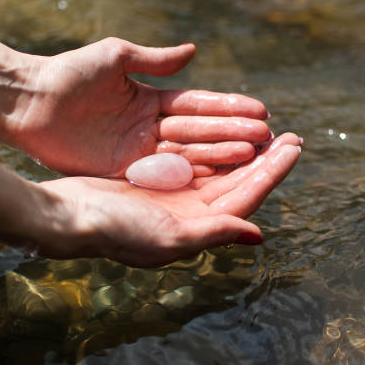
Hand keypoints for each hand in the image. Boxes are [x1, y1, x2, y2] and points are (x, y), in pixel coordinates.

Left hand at [7, 38, 270, 176]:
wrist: (27, 104)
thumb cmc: (67, 75)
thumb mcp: (115, 58)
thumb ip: (154, 60)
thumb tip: (194, 52)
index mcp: (151, 98)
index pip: (198, 105)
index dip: (229, 109)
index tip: (261, 112)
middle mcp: (150, 127)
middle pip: (199, 132)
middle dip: (234, 135)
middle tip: (270, 139)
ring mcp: (138, 152)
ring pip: (187, 155)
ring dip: (220, 156)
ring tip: (254, 158)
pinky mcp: (123, 171)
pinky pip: (163, 175)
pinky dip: (190, 177)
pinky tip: (218, 178)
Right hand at [37, 133, 300, 266]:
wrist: (69, 216)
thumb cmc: (114, 230)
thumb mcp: (168, 235)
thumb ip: (213, 233)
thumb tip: (258, 235)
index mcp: (198, 227)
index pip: (246, 197)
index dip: (272, 173)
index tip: (294, 147)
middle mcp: (191, 213)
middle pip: (238, 182)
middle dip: (266, 159)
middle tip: (292, 135)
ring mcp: (174, 196)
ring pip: (220, 170)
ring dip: (243, 151)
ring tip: (267, 129)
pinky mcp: (157, 180)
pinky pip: (195, 160)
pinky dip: (213, 146)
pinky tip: (225, 132)